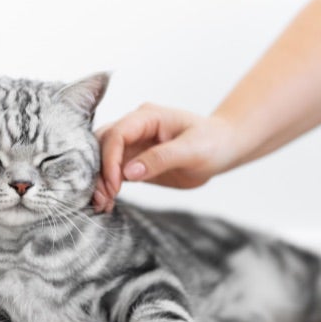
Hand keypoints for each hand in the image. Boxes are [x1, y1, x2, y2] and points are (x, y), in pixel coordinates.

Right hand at [93, 103, 237, 212]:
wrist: (222, 148)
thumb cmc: (212, 142)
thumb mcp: (192, 150)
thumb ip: (160, 159)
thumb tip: (129, 173)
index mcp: (147, 117)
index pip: (117, 134)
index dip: (110, 159)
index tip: (114, 185)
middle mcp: (135, 128)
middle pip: (102, 144)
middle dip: (98, 170)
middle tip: (101, 198)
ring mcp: (133, 145)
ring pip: (102, 159)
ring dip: (99, 180)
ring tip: (101, 204)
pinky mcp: (134, 162)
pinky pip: (113, 173)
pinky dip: (107, 187)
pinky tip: (107, 203)